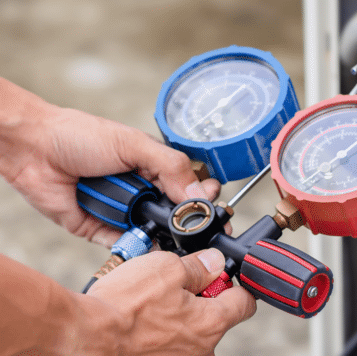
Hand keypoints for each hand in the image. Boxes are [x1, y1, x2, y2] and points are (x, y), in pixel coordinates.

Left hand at [0, 78, 220, 246]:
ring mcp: (123, 212)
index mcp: (156, 168)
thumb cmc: (79, 136)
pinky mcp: (101, 230)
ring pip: (154, 233)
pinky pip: (126, 245)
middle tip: (197, 228)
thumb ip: (171, 167)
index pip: (191, 188)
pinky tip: (148, 247)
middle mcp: (143, 192)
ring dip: (163, 236)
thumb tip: (201, 194)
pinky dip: (137, 248)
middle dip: (187, 223)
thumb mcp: (134, 144)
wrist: (33, 149)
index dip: (204, 200)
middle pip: (176, 215)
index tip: (214, 209)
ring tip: (173, 237)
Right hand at [80, 249, 256, 354]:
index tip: (223, 277)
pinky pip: (167, 347)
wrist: (82, 336)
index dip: (236, 284)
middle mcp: (202, 351)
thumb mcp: (167, 267)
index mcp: (212, 323)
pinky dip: (157, 335)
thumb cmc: (123, 305)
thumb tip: (215, 262)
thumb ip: (199, 266)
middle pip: (214, 319)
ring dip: (176, 318)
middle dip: (199, 301)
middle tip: (173, 287)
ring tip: (149, 306)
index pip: (244, 303)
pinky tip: (139, 324)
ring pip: (188, 334)